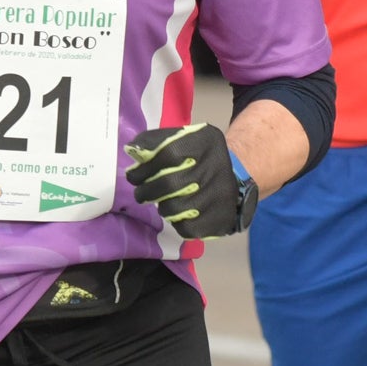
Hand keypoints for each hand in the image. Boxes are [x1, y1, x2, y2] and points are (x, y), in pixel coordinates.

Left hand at [128, 124, 255, 239]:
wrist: (234, 176)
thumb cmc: (197, 156)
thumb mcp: (181, 138)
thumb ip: (155, 142)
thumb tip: (132, 150)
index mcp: (206, 141)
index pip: (167, 153)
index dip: (144, 168)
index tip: (134, 175)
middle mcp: (217, 166)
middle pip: (169, 184)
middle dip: (146, 191)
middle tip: (141, 193)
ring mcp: (221, 194)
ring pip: (174, 208)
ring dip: (161, 206)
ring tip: (163, 201)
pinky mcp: (221, 218)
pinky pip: (185, 227)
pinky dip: (176, 221)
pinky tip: (180, 212)